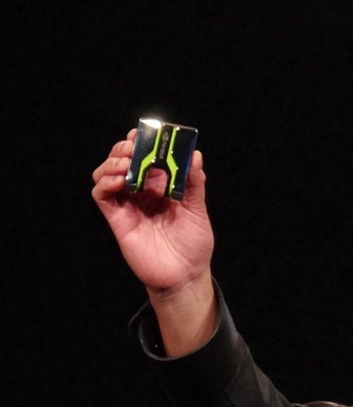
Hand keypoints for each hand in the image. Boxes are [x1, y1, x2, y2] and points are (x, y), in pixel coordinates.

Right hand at [92, 129, 214, 292]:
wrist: (185, 274)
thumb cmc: (193, 242)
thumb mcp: (198, 209)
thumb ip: (194, 183)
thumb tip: (194, 155)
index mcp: (161, 186)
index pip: (146, 157)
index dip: (143, 142)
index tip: (146, 132)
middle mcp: (142, 192)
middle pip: (123, 161)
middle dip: (126, 148)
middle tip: (135, 145)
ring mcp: (128, 205)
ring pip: (105, 174)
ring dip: (112, 162)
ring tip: (126, 162)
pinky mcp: (117, 219)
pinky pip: (101, 196)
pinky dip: (104, 183)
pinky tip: (119, 180)